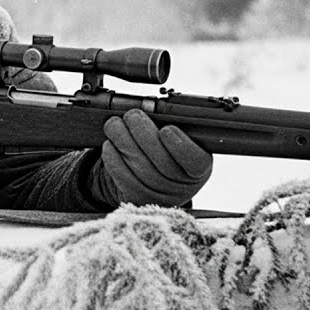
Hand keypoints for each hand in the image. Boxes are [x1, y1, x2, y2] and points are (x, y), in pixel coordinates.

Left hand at [89, 109, 211, 207]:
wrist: (154, 180)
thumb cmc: (168, 151)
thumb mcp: (180, 140)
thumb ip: (174, 127)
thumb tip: (151, 110)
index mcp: (199, 168)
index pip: (196, 162)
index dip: (180, 146)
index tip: (167, 129)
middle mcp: (183, 187)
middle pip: (163, 163)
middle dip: (143, 134)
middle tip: (132, 115)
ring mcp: (160, 197)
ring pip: (140, 168)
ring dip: (122, 141)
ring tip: (114, 124)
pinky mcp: (138, 200)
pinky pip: (124, 178)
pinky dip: (113, 159)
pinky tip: (110, 145)